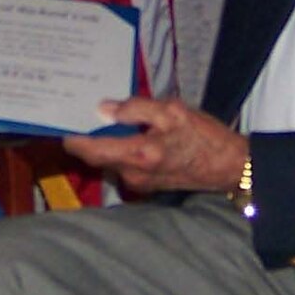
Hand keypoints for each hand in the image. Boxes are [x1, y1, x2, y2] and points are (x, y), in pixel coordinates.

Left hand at [62, 97, 247, 196]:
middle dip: (90, 138)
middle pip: (99, 157)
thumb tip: (105, 108)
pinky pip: (125, 166)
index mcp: (139, 154)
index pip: (92, 151)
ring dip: (108, 144)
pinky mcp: (148, 186)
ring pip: (112, 161)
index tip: (63, 126)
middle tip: (84, 115)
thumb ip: (136, 108)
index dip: (74, 140)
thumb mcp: (172, 111)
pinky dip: (122, 151)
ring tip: (109, 120)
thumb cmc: (205, 137)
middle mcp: (134, 174)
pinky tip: (131, 134)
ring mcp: (140, 183)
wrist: (230, 167)